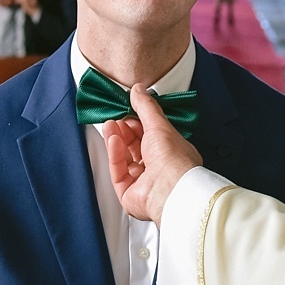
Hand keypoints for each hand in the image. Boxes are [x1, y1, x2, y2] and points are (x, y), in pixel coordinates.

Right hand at [103, 85, 202, 225]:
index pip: (151, 136)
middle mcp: (160, 169)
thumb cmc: (174, 161)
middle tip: (116, 117)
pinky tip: (113, 140)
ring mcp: (145, 183)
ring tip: (110, 125)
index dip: (137, 123)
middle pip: (136, 147)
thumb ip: (146, 106)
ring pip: (125, 159)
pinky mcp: (131, 194)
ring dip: (117, 141)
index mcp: (172, 153)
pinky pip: (118, 172)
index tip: (128, 111)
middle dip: (124, 131)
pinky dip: (115, 155)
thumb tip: (138, 90)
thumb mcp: (159, 124)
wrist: (171, 189)